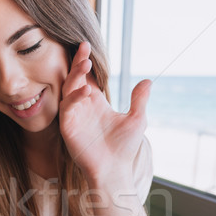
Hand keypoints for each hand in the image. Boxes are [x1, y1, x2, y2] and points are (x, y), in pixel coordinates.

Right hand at [60, 42, 150, 187]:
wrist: (114, 170)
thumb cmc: (124, 148)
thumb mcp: (137, 119)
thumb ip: (139, 100)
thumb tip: (147, 80)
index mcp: (96, 103)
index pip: (87, 77)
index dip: (85, 62)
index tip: (87, 46)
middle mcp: (82, 107)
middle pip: (75, 79)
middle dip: (78, 63)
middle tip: (83, 48)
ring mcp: (74, 117)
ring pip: (68, 90)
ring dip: (74, 77)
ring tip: (85, 64)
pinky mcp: (68, 128)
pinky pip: (67, 108)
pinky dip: (74, 98)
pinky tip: (86, 91)